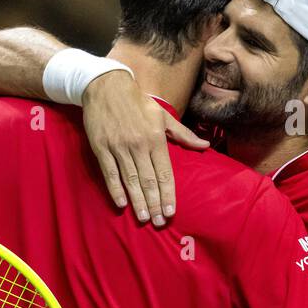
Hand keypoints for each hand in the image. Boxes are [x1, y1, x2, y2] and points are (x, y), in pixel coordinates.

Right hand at [82, 69, 208, 223]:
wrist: (106, 86)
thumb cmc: (138, 102)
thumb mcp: (163, 115)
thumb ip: (183, 134)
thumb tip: (205, 145)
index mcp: (156, 138)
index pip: (165, 172)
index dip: (168, 193)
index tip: (171, 211)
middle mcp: (139, 145)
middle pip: (149, 180)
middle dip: (155, 203)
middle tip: (159, 222)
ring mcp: (119, 147)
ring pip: (131, 179)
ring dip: (138, 200)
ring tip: (144, 217)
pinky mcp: (101, 148)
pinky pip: (109, 173)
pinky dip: (115, 189)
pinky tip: (121, 203)